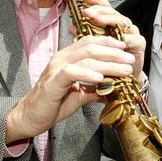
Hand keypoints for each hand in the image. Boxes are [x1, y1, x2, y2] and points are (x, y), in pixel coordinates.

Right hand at [4, 34, 133, 141]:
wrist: (31, 117)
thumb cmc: (53, 104)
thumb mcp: (79, 95)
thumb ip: (95, 89)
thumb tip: (113, 90)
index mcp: (66, 58)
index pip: (89, 42)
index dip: (108, 43)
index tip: (125, 48)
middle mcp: (61, 59)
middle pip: (91, 47)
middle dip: (114, 52)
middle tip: (130, 59)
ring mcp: (55, 69)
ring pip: (85, 58)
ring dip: (108, 63)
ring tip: (124, 69)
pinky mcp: (52, 82)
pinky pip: (71, 72)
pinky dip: (87, 73)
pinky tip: (101, 77)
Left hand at [77, 0, 146, 80]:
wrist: (123, 78)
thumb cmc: (108, 61)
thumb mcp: (94, 46)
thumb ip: (86, 35)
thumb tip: (71, 27)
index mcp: (112, 23)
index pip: (104, 7)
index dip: (94, 0)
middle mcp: (123, 25)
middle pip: (112, 11)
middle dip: (99, 10)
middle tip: (87, 12)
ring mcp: (132, 33)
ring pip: (122, 21)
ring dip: (109, 20)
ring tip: (97, 20)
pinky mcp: (139, 44)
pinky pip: (133, 39)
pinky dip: (125, 39)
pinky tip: (117, 38)